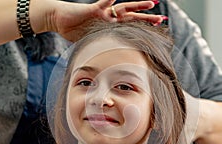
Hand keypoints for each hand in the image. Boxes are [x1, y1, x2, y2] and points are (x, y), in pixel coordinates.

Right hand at [41, 0, 162, 41]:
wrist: (60, 19)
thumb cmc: (75, 29)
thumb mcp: (91, 40)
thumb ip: (101, 44)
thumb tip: (107, 60)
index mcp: (111, 25)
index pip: (130, 26)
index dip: (142, 27)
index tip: (156, 29)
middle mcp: (110, 18)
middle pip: (132, 17)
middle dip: (147, 18)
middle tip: (161, 19)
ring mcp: (103, 13)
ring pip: (124, 8)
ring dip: (138, 6)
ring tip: (151, 4)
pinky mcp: (93, 9)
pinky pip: (103, 4)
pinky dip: (109, 1)